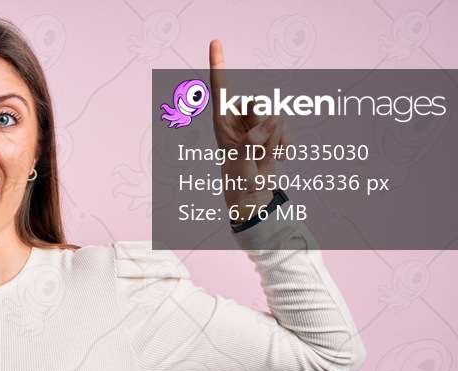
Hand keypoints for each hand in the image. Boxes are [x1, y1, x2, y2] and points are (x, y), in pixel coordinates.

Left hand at [209, 40, 290, 218]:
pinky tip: (278, 157)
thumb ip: (253, 142)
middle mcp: (239, 118)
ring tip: (266, 156)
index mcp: (222, 122)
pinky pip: (287, 124)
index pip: (220, 90)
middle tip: (260, 149)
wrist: (254, 196)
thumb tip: (270, 121)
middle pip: (260, 101)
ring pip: (276, 113)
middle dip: (266, 125)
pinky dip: (286, 141)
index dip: (219, 65)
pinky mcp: (272, 129)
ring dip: (276, 137)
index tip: (215, 42)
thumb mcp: (242, 165)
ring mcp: (257, 123)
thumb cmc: (239, 182)